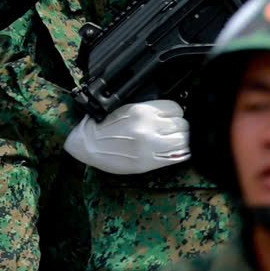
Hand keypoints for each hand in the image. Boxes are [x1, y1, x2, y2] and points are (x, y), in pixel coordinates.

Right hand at [64, 100, 189, 174]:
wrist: (86, 144)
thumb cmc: (103, 125)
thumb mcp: (126, 108)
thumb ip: (149, 110)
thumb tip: (169, 114)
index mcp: (143, 111)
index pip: (176, 108)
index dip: (175, 113)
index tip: (171, 117)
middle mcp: (149, 128)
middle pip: (182, 125)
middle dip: (179, 127)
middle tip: (171, 131)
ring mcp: (150, 146)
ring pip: (183, 141)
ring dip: (180, 141)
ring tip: (172, 141)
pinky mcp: (149, 162)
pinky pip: (176, 157)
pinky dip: (179, 154)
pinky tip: (174, 151)